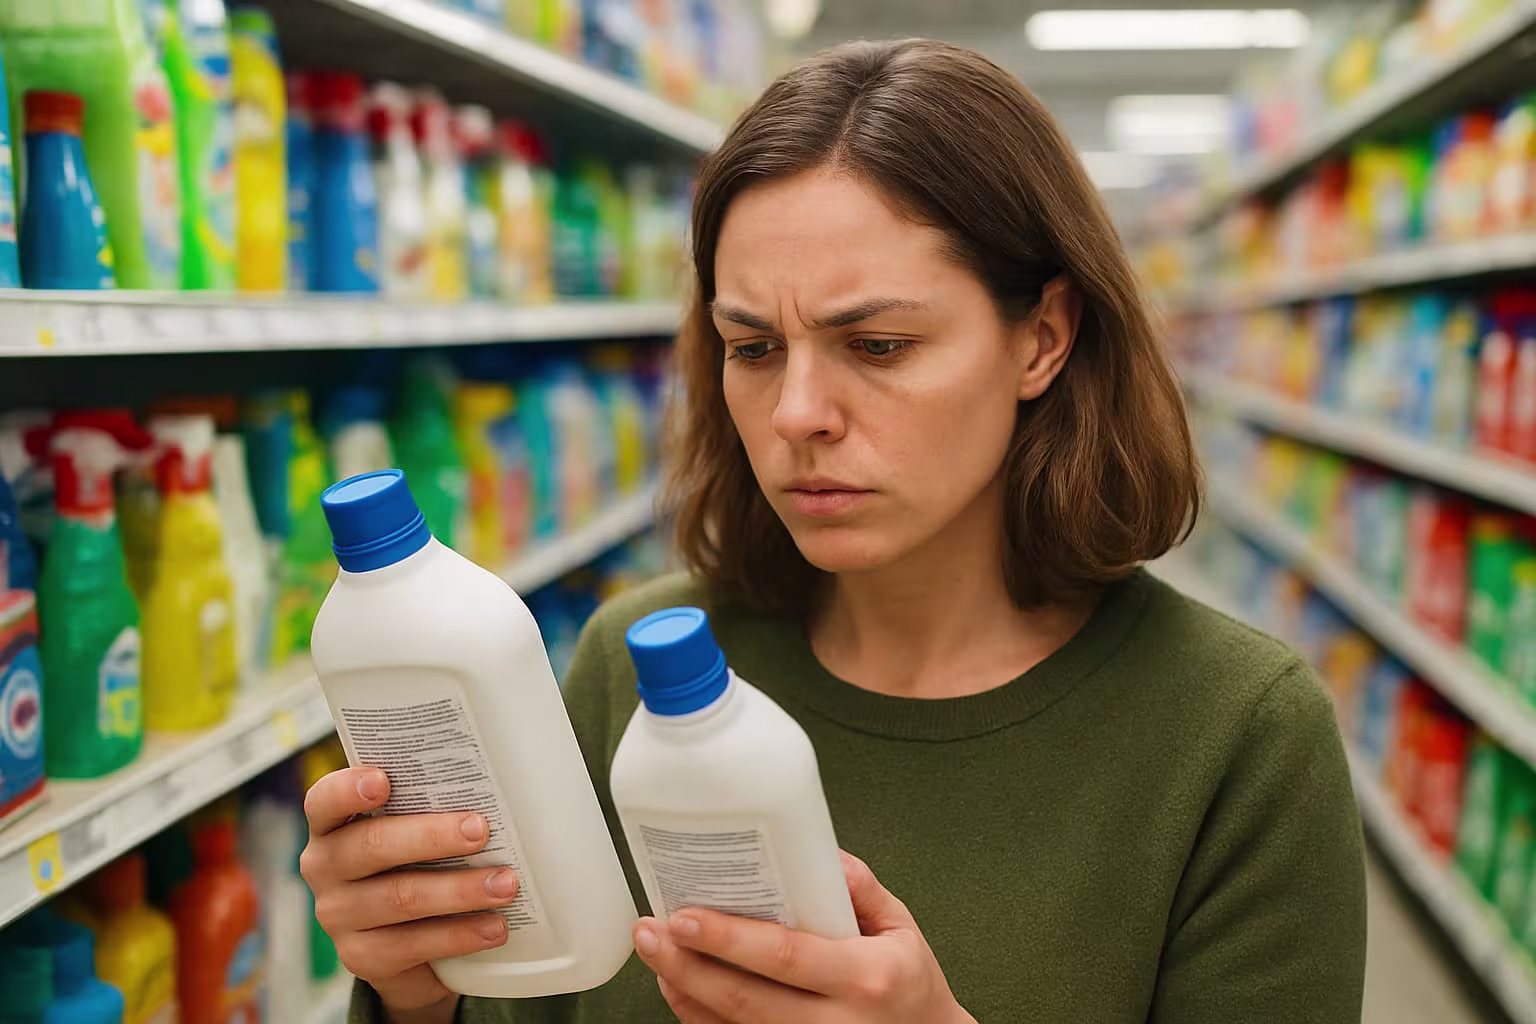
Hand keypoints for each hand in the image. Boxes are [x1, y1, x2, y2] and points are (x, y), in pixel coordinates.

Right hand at [300, 767, 520, 1020]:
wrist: (410, 940)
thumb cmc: (419, 860)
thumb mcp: (416, 828)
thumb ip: (431, 806)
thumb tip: (490, 792)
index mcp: (333, 824)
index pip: (325, 801)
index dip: (349, 789)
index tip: (383, 781)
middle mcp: (325, 867)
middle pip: (373, 846)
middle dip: (432, 837)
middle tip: (481, 830)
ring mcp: (338, 915)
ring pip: (400, 897)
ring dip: (459, 890)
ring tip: (505, 884)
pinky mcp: (361, 957)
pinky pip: (411, 945)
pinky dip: (459, 935)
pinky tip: (494, 927)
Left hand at [632, 851, 975, 1023]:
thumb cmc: (909, 984)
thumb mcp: (901, 927)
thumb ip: (860, 886)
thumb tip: (817, 852)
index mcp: (864, 977)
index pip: (785, 957)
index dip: (729, 939)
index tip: (686, 916)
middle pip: (745, 999)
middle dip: (687, 964)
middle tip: (650, 930)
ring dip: (685, 991)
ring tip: (655, 952)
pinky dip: (699, 1018)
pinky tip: (679, 986)